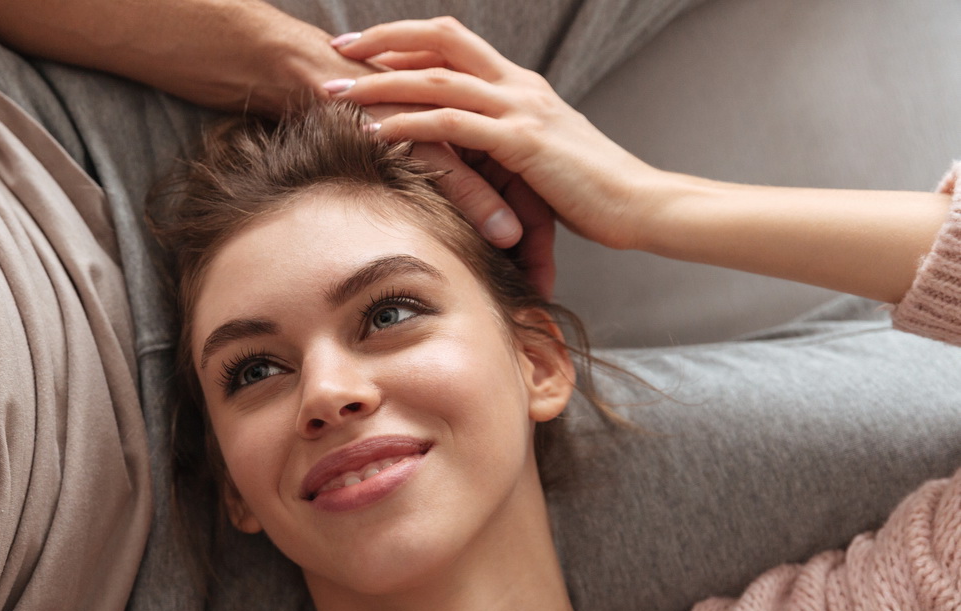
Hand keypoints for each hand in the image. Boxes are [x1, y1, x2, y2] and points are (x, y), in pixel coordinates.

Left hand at [328, 17, 665, 251]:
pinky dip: (408, 124)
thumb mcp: (542, 161)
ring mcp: (520, 109)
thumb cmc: (595, 192)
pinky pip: (452, 124)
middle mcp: (519, 85)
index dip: (409, 38)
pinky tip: (374, 132)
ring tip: (338, 91)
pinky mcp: (522, 142)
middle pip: (440, 39)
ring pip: (437, 78)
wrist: (641, 204)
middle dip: (384, 40)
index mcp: (522, 85)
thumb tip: (474, 160)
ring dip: (381, 84)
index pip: (456, 42)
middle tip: (337, 49)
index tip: (366, 46)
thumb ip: (507, 149)